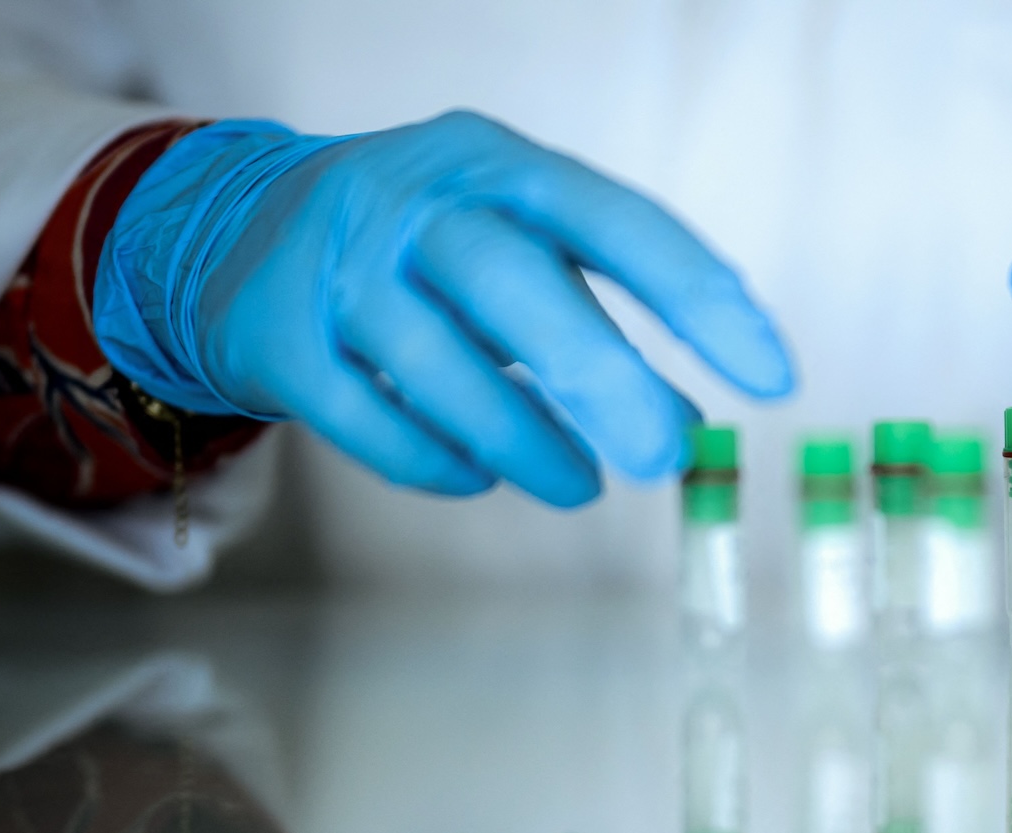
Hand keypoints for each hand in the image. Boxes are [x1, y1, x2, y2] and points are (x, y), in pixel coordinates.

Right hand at [98, 112, 793, 502]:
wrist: (239, 232)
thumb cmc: (423, 252)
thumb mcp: (518, 254)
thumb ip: (601, 323)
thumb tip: (687, 424)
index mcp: (497, 166)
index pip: (615, 222)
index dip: (699, 297)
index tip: (772, 377)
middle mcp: (412, 202)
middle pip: (512, 281)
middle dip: (599, 374)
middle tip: (664, 459)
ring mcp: (335, 268)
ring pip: (435, 362)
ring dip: (522, 438)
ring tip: (580, 487)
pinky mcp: (281, 341)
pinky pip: (365, 418)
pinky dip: (433, 459)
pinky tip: (477, 477)